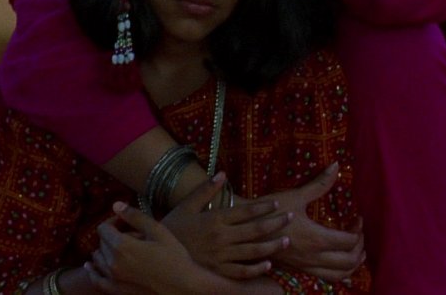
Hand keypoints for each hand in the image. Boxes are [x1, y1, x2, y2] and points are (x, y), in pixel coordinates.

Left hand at [88, 202, 225, 294]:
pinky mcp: (117, 291)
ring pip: (97, 260)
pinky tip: (90, 266)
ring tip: (116, 248)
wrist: (184, 288)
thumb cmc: (174, 258)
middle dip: (111, 235)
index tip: (123, 221)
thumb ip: (135, 216)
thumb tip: (116, 205)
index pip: (103, 228)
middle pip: (101, 243)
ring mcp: (114, 279)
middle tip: (128, 234)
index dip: (112, 221)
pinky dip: (93, 271)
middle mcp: (113, 263)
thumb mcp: (158, 231)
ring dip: (103, 250)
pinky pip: (97, 280)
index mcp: (122, 246)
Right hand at [161, 172, 292, 278]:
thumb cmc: (173, 227)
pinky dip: (256, 269)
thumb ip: (206, 189)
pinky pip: (241, 271)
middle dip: (275, 223)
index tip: (277, 202)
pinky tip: (269, 265)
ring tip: (286, 239)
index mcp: (214, 219)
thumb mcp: (187, 205)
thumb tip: (222, 173)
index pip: (244, 211)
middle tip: (290, 217)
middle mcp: (220, 237)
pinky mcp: (217, 272)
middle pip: (254, 229)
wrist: (155, 253)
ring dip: (271, 245)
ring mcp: (220, 256)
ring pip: (252, 251)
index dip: (263, 206)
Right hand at [260, 163, 365, 280]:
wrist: (245, 227)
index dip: (358, 230)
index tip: (357, 218)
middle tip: (358, 233)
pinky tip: (337, 260)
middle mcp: (313, 256)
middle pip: (349, 261)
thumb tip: (336, 166)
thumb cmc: (270, 210)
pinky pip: (326, 277)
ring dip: (352, 265)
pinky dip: (338, 272)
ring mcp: (306, 265)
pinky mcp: (298, 268)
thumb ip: (320, 184)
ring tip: (356, 253)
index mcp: (316, 238)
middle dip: (359, 248)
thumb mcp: (296, 195)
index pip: (349, 241)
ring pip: (339, 274)